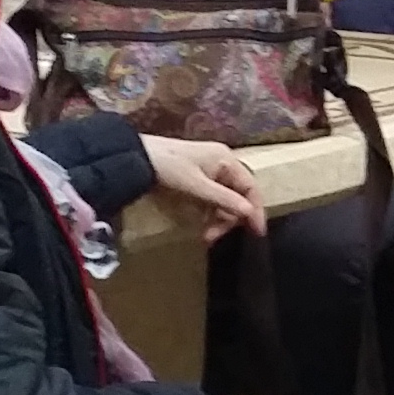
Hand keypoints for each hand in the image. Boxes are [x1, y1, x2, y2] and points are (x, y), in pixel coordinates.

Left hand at [143, 135, 266, 241]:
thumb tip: (249, 213)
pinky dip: (210, 212)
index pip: (251, 188)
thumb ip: (224, 199)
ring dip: (218, 219)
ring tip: (205, 236)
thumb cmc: (169, 167)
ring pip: (225, 200)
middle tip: (213, 237)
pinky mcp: (199, 177)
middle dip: (229, 218)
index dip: (255, 211)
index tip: (256, 233)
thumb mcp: (197, 186)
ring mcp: (211, 170)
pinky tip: (201, 224)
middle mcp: (223, 163)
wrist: (137, 157)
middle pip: (238, 196)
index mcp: (227, 160)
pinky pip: (213, 198)